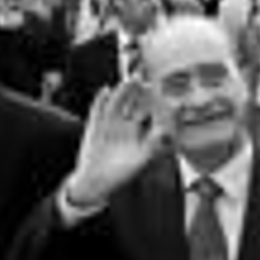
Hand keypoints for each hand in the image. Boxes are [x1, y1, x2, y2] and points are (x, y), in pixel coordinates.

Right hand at [66, 80, 165, 205]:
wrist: (95, 182)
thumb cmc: (121, 173)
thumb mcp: (141, 159)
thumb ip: (153, 144)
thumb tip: (166, 132)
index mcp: (136, 131)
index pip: (146, 110)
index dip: (152, 100)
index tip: (159, 90)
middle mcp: (123, 124)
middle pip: (131, 102)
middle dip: (138, 90)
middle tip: (145, 77)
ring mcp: (108, 124)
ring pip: (117, 102)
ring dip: (123, 91)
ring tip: (131, 80)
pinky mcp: (94, 127)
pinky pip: (97, 111)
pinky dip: (100, 101)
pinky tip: (105, 90)